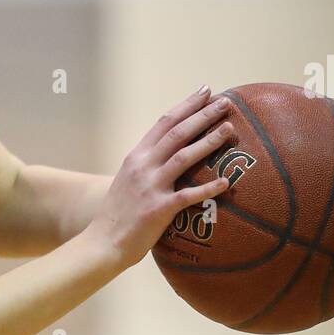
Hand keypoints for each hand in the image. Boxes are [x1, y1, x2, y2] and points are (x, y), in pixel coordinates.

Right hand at [85, 86, 233, 271]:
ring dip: (209, 141)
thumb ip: (147, 165)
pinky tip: (226, 182)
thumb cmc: (118, 214)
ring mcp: (150, 187)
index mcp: (136, 157)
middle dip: (203, 115)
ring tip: (230, 129)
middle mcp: (142, 166)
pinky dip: (208, 188)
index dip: (186, 106)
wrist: (103, 242)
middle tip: (225, 102)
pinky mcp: (159, 209)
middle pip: (177, 133)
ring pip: (184, 157)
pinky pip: (188, 195)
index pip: (163, 123)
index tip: (205, 91)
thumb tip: (169, 154)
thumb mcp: (128, 181)